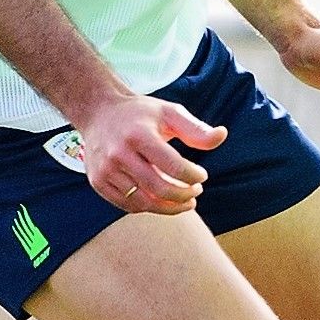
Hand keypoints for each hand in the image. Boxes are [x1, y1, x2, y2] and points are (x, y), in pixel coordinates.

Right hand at [72, 92, 220, 213]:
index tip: (202, 176)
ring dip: (168, 207)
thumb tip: (222, 135)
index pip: (173, 166)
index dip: (193, 176)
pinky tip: (162, 200)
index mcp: (139, 135)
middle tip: (196, 192)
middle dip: (183, 195)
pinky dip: (148, 206)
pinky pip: (127, 204)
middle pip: (158, 188)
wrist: (99, 112)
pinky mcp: (98, 182)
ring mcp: (105, 170)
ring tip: (185, 202)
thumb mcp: (170, 112)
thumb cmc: (141, 114)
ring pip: (142, 202)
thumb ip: (196, 128)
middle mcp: (118, 154)